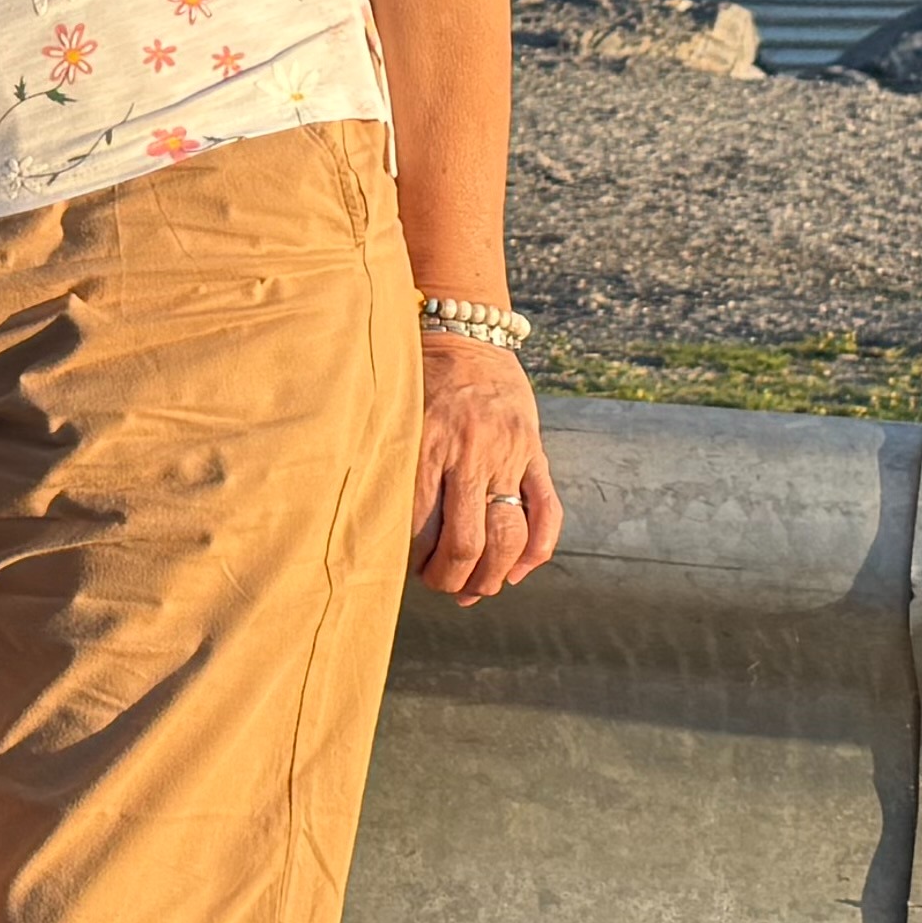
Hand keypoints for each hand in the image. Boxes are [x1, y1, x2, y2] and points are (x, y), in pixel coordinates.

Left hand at [412, 332, 558, 602]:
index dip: (413, 560)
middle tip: (439, 586)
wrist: (467, 333)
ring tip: (474, 589)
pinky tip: (516, 572)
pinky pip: (547, 511)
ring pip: (507, 535)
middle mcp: (471, 452)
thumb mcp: (395, 413)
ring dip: (491, 575)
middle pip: (467, 541)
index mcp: (429, 443)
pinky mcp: (535, 452)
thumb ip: (390, 462)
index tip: (405, 570)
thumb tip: (373, 522)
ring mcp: (509, 454)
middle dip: (451, 578)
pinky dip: (536, 550)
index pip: (421, 524)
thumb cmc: (417, 378)